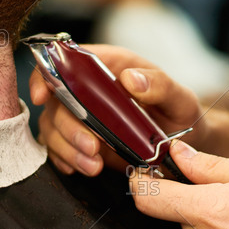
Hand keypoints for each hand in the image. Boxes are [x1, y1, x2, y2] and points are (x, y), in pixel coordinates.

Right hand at [31, 44, 205, 175]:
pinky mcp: (83, 141)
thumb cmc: (180, 112)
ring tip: (93, 166)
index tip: (43, 96)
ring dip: (67, 148)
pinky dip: (66, 160)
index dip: (47, 74)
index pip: (66, 60)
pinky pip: (60, 149)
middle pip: (56, 100)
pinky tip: (84, 168)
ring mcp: (83, 116)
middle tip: (92, 147)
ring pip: (53, 127)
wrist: (185, 144)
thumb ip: (160, 85)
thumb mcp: (179, 97)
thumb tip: (131, 79)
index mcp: (108, 65)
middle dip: (67, 126)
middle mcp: (89, 89)